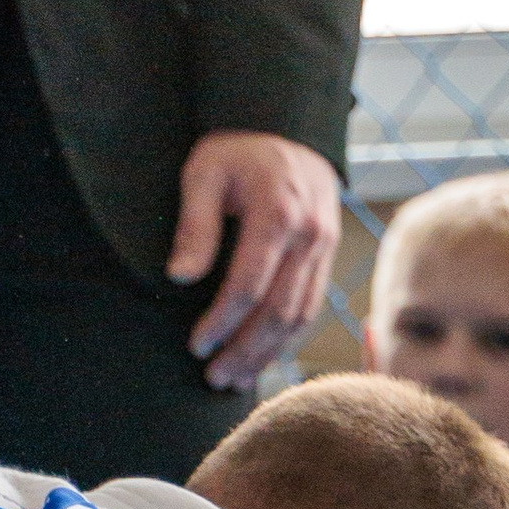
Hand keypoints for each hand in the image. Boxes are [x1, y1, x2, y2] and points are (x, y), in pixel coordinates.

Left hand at [167, 133, 341, 388]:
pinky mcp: (327, 256)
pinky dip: (286, 339)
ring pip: (300, 315)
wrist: (287, 129)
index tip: (196, 345)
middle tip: (213, 378)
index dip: (222, 322)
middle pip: (279, 310)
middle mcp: (310, 234)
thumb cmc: (236, 152)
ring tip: (233, 379)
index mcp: (278, 213)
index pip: (250, 285)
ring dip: (267, 354)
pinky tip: (260, 358)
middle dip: (244, 350)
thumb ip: (194, 224)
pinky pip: (310, 306)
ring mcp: (324, 246)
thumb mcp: (204, 173)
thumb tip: (181, 276)